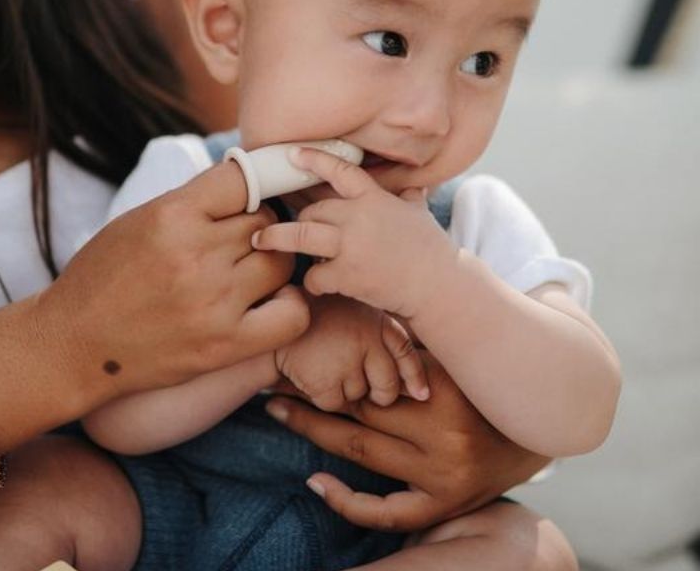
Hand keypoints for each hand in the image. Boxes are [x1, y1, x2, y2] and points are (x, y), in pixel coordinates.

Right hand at [38, 160, 309, 402]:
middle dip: (256, 227)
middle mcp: (195, 256)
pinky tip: (268, 302)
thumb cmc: (105, 276)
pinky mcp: (225, 345)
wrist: (72, 343)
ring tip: (247, 271)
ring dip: (270, 263)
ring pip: (280, 261)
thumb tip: (253, 181)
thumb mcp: (140, 219)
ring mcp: (214, 303)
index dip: (251, 184)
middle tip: (237, 242)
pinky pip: (292, 315)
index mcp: (170, 216)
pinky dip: (289, 305)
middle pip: (264, 221)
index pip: (244, 178)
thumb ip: (196, 201)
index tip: (248, 197)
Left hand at [254, 147, 455, 318]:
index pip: (340, 171)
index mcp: (375, 198)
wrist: (441, 287)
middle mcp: (359, 217)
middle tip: (288, 226)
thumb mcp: (419, 213)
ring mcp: (351, 245)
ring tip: (260, 241)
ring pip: (300, 235)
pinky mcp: (348, 275)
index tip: (291, 153)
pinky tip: (320, 285)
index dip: (314, 159)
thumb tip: (414, 185)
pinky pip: (315, 275)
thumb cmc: (431, 250)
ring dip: (277, 239)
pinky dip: (314, 281)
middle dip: (301, 218)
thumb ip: (409, 197)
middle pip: (312, 210)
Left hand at [265, 352, 549, 531]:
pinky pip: (389, 513)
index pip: (374, 376)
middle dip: (313, 394)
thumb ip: (413, 335)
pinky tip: (315, 482)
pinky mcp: (445, 506)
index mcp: (448, 390)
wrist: (539, 429)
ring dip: (315, 432)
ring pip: (364, 454)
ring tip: (279, 411)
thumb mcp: (456, 349)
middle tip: (273, 379)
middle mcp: (446, 437)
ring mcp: (444, 478)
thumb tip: (360, 298)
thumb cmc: (486, 379)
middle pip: (362, 413)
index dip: (330, 363)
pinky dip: (349, 502)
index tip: (295, 348)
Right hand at [275, 294, 429, 410]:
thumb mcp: (355, 311)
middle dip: (376, 393)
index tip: (421, 395)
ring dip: (342, 388)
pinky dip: (320, 393)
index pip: (407, 355)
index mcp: (377, 320)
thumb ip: (381, 337)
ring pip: (357, 397)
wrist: (270, 309)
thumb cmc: (316, 311)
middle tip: (353, 375)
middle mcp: (368, 340)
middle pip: (387, 388)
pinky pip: (333, 404)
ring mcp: (346, 361)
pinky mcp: (324, 380)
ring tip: (324, 359)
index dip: (414, 378)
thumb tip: (416, 385)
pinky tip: (310, 369)